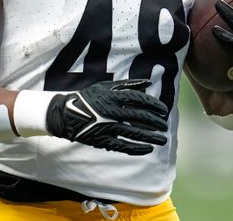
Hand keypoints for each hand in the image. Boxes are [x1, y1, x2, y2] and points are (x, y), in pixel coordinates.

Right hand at [45, 79, 168, 155]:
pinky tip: (148, 148)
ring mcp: (108, 127)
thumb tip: (148, 83)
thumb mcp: (106, 86)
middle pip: (140, 117)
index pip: (140, 100)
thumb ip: (128, 84)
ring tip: (163, 139)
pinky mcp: (103, 140)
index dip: (155, 105)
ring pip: (135, 133)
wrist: (67, 114)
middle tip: (165, 126)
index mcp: (113, 97)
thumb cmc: (89, 98)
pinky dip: (137, 148)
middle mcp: (112, 112)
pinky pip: (123, 146)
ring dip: (151, 137)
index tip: (164, 111)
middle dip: (156, 122)